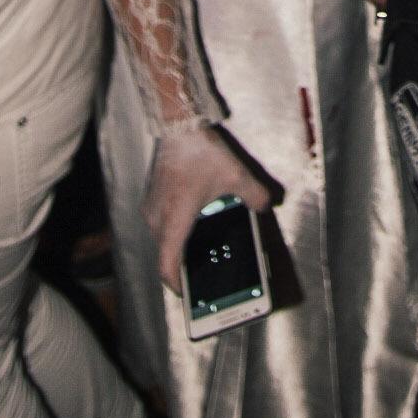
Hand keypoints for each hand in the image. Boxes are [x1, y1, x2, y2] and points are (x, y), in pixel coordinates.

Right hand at [143, 122, 269, 292]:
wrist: (178, 124)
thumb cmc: (200, 151)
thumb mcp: (236, 175)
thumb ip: (255, 195)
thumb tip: (267, 206)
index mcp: (175, 221)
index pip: (167, 266)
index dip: (176, 285)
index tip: (187, 294)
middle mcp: (158, 218)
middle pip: (166, 253)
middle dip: (182, 265)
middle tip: (201, 271)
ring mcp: (151, 207)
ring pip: (162, 237)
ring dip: (177, 244)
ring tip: (199, 244)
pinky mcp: (151, 196)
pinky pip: (160, 222)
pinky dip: (173, 227)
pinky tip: (192, 218)